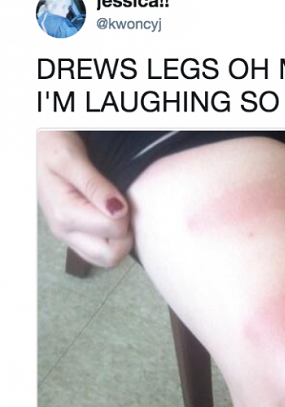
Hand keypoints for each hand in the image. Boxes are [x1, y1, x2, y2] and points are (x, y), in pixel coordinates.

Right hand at [37, 131, 133, 267]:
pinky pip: (100, 254)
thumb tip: (119, 210)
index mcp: (65, 214)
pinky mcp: (74, 237)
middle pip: (111, 256)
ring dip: (120, 242)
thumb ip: (94, 185)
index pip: (115, 230)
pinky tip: (112, 221)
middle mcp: (65, 232)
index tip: (121, 195)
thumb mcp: (71, 158)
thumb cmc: (51, 146)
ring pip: (107, 260)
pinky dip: (112, 242)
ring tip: (117, 215)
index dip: (126, 214)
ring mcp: (69, 237)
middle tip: (123, 210)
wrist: (36, 145)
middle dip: (125, 236)